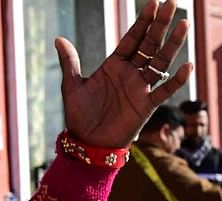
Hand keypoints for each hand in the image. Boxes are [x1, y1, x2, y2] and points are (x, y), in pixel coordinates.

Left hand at [56, 0, 191, 147]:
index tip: (153, 3)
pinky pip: (165, 91)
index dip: (142, 22)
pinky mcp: (146, 106)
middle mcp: (130, 74)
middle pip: (149, 44)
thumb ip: (69, 61)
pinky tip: (186, 66)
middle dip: (160, 25)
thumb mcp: (72, 86)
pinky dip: (177, 80)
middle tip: (172, 4)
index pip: (132, 39)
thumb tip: (58, 38)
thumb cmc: (79, 115)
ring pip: (161, 62)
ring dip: (172, 45)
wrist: (86, 142)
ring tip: (183, 25)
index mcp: (114, 66)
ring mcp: (140, 88)